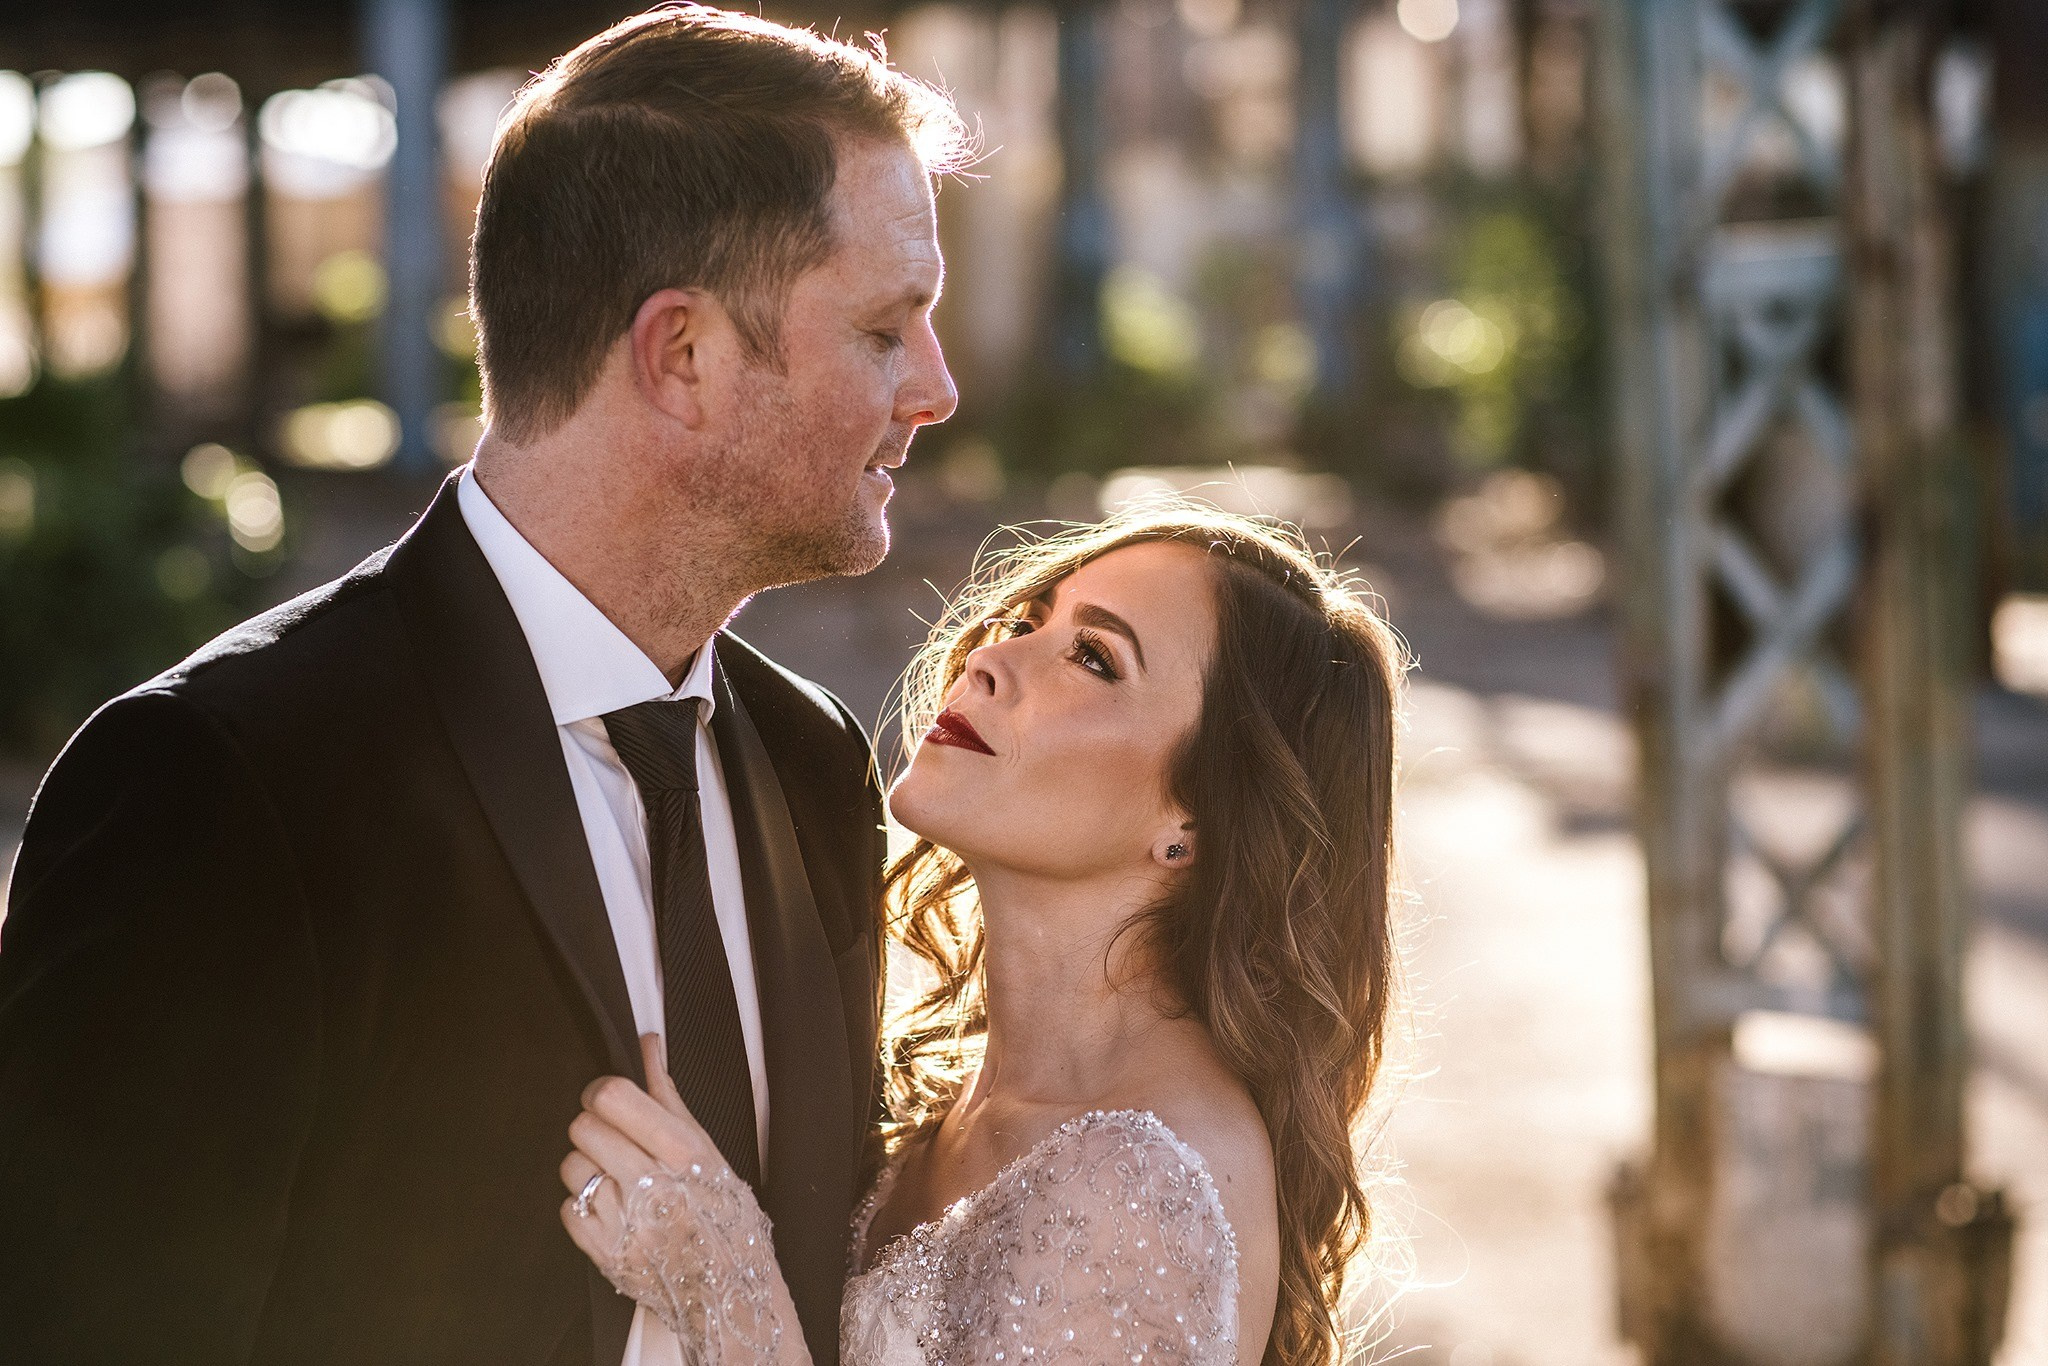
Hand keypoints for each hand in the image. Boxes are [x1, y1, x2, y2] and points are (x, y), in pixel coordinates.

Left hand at [558, 1033, 725, 1272]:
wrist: (729, 1286)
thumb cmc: (723, 1212)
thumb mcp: (707, 1147)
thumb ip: (667, 1095)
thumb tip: (648, 1046)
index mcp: (682, 1153)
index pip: (613, 1098)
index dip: (601, 1092)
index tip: (607, 1098)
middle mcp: (653, 1187)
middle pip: (584, 1129)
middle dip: (596, 1129)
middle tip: (617, 1142)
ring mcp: (626, 1225)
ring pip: (572, 1167)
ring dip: (590, 1167)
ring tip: (619, 1179)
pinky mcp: (606, 1255)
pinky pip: (568, 1208)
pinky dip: (585, 1205)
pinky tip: (613, 1208)